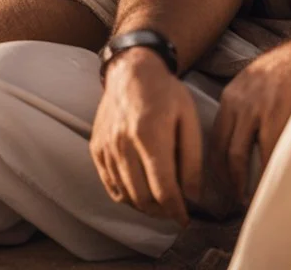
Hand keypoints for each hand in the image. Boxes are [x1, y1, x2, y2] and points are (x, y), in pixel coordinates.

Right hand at [90, 47, 201, 227]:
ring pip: (126, 196)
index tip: (186, 219)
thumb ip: (193, 159)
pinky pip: (110, 185)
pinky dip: (126, 195)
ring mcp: (107, 147)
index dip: (177, 211)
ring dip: (144, 206)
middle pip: (143, 198)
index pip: (163, 190)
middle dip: (161, 212)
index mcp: (150, 135)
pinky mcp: (97, 148)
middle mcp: (124, 143)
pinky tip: (140, 188)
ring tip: (159, 200)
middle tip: (174, 209)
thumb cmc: (165, 93)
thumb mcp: (189, 118)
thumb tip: (193, 196)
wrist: (132, 71)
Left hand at [209, 37, 290, 203]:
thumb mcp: (258, 78)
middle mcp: (239, 100)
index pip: (214, 136)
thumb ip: (245, 102)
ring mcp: (257, 108)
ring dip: (240, 183)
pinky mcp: (278, 115)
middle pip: (221, 149)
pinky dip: (266, 175)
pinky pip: (266, 155)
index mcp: (232, 93)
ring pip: (237, 156)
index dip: (216, 164)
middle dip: (225, 179)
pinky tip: (270, 186)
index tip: (221, 183)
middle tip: (233, 199)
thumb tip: (239, 134)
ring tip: (248, 199)